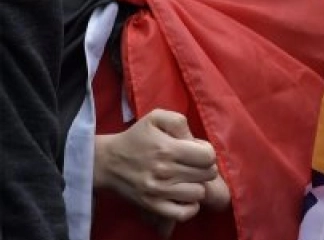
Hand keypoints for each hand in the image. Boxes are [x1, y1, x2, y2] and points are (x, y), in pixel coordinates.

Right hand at [94, 109, 220, 223]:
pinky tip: (185, 196)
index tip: (196, 152)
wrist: (107, 162)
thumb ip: (180, 122)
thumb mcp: (156, 118)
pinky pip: (183, 213)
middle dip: (204, 168)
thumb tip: (195, 142)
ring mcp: (159, 192)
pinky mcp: (152, 206)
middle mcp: (165, 172)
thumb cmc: (136, 137)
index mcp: (168, 149)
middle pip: (207, 175)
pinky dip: (190, 207)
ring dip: (197, 185)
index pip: (208, 157)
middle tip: (192, 165)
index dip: (206, 152)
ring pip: (198, 194)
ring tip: (187, 179)